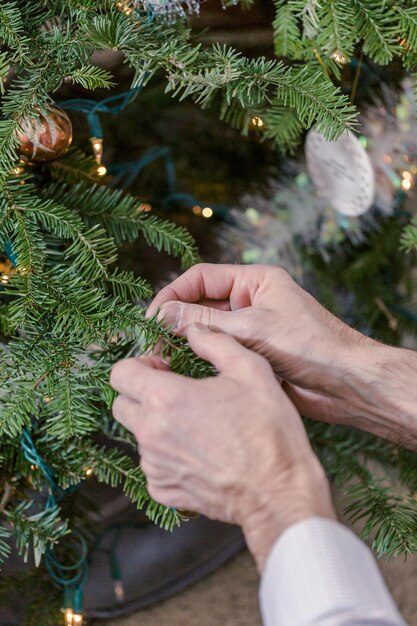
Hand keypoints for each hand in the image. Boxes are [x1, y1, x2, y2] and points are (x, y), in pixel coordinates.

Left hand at [110, 325, 334, 570]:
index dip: (139, 364)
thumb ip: (215, 342)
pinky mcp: (163, 490)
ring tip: (195, 423)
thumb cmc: (267, 430)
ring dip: (156, 424)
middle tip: (176, 391)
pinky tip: (199, 451)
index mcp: (165, 399)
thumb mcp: (251, 370)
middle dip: (141, 393)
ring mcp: (154, 466)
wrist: (278, 492)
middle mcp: (150, 433)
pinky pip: (153, 465)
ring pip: (138, 435)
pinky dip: (168, 455)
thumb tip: (194, 330)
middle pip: (121, 404)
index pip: (120, 373)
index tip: (163, 368)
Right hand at [147, 264, 416, 449]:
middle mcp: (250, 302)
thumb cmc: (309, 345)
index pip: (200, 278)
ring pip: (207, 331)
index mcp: (254, 282)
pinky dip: (200, 361)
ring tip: (161, 361)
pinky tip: (183, 373)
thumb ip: (204, 322)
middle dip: (175, 322)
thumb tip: (161, 315)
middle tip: (151, 345)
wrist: (347, 383)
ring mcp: (251, 330)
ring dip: (185, 343)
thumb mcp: (252, 328)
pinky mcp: (252, 356)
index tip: (150, 318)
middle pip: (200, 304)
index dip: (172, 295)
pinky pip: (219, 353)